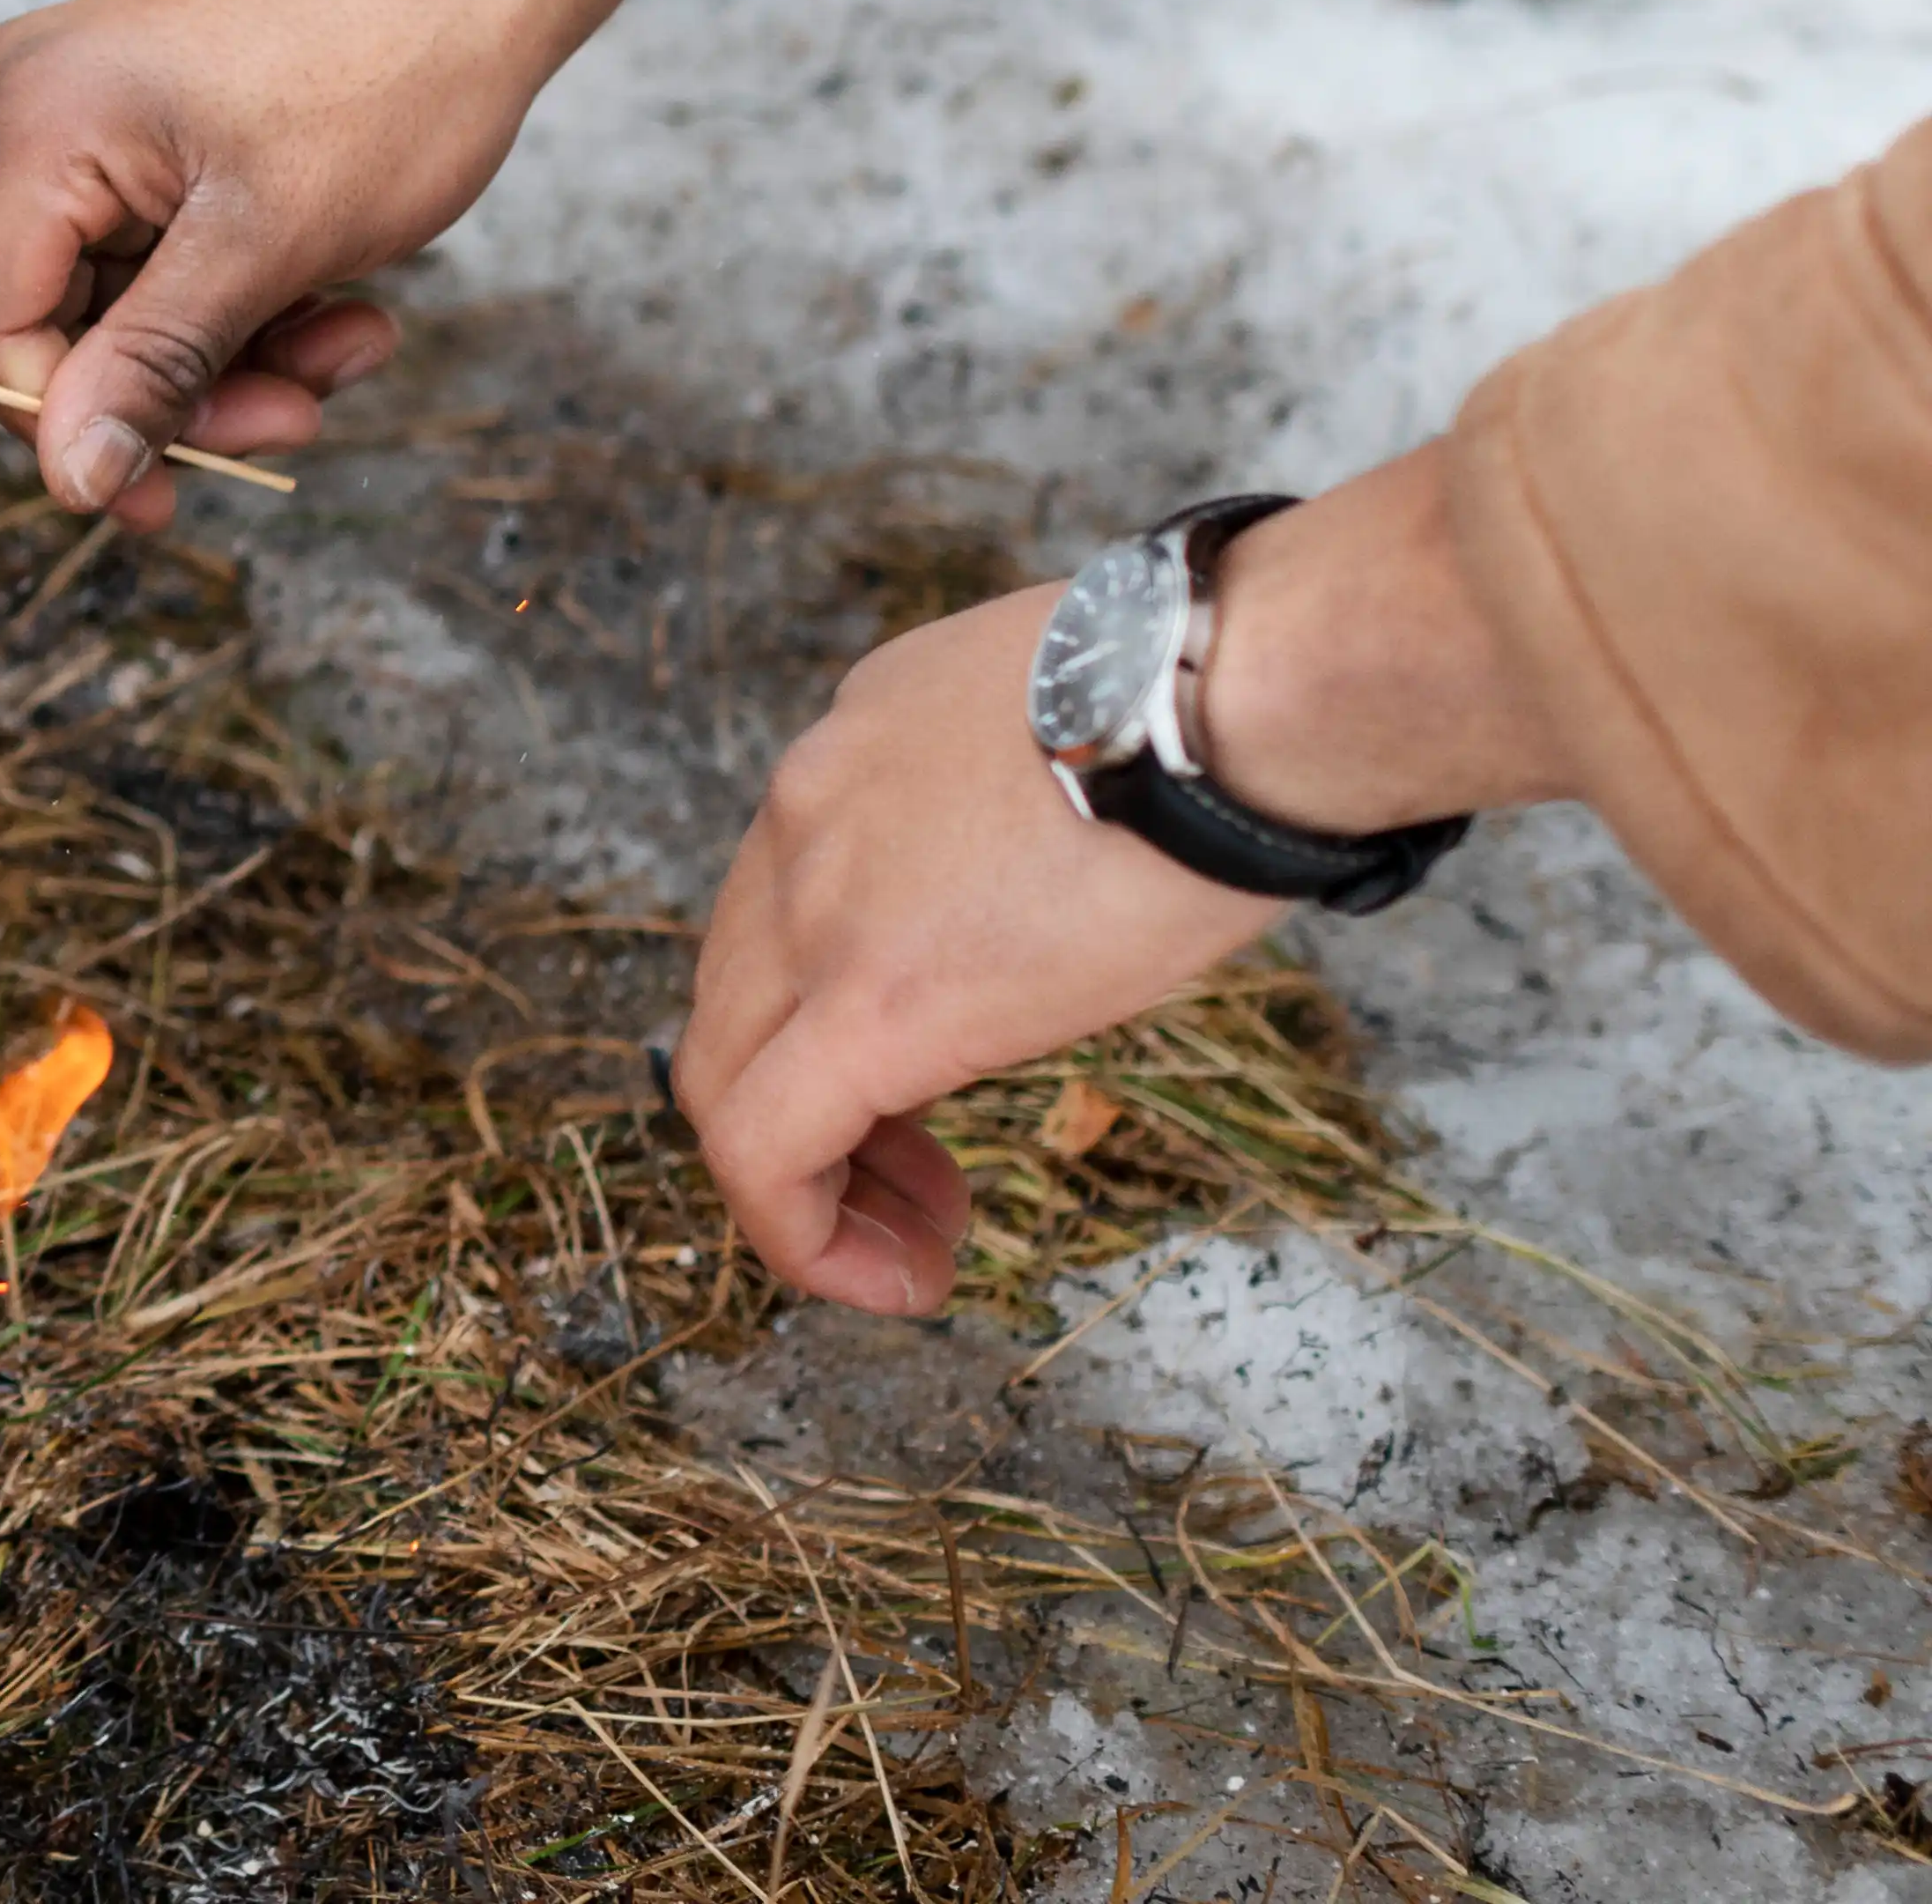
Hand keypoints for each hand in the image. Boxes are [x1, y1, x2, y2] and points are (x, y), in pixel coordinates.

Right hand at [0, 0, 865, 518]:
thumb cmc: (390, 78)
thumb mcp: (269, 248)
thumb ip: (153, 367)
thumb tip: (73, 483)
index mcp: (33, 120)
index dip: (69, 428)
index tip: (172, 495)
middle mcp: (26, 105)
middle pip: (54, 321)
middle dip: (181, 385)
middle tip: (301, 416)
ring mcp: (77, 109)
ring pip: (117, 300)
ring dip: (231, 352)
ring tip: (350, 343)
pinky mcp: (132, 122)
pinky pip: (152, 253)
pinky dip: (239, 298)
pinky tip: (335, 301)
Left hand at [672, 456, 1552, 1310]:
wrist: (1241, 687)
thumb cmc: (1224, 699)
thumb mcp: (1083, 723)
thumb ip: (1033, 790)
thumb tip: (1081, 849)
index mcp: (862, 747)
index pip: (787, 900)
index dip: (826, 1008)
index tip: (921, 1074)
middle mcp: (805, 813)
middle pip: (739, 992)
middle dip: (810, 1104)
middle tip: (916, 1184)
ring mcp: (815, 900)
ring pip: (726, 1069)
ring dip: (810, 1175)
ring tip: (915, 1244)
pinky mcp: (867, 1001)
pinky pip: (761, 1142)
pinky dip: (798, 1229)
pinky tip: (891, 1280)